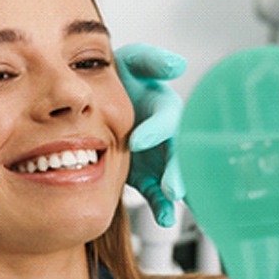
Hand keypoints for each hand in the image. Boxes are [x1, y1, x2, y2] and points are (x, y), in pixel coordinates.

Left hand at [115, 43, 186, 226]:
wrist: (100, 107)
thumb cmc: (120, 82)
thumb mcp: (133, 63)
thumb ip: (151, 61)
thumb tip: (176, 64)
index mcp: (163, 109)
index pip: (166, 118)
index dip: (155, 129)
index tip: (137, 141)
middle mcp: (167, 135)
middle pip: (179, 152)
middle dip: (177, 169)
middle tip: (173, 187)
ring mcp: (160, 158)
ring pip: (174, 175)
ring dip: (176, 189)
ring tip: (173, 201)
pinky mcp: (151, 177)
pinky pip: (159, 193)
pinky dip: (163, 206)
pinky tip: (165, 218)